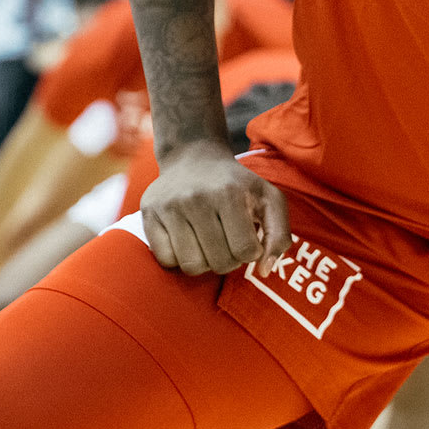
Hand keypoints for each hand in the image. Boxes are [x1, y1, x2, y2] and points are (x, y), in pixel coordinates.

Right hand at [140, 141, 290, 276]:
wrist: (194, 157)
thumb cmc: (236, 184)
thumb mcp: (268, 198)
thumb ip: (279, 234)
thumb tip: (264, 270)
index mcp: (229, 193)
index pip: (245, 251)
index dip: (250, 254)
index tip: (247, 240)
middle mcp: (196, 199)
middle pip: (218, 263)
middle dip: (228, 261)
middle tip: (227, 243)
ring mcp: (169, 206)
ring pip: (191, 266)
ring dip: (204, 262)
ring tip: (208, 244)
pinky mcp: (149, 214)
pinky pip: (166, 260)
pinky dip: (179, 258)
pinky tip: (187, 240)